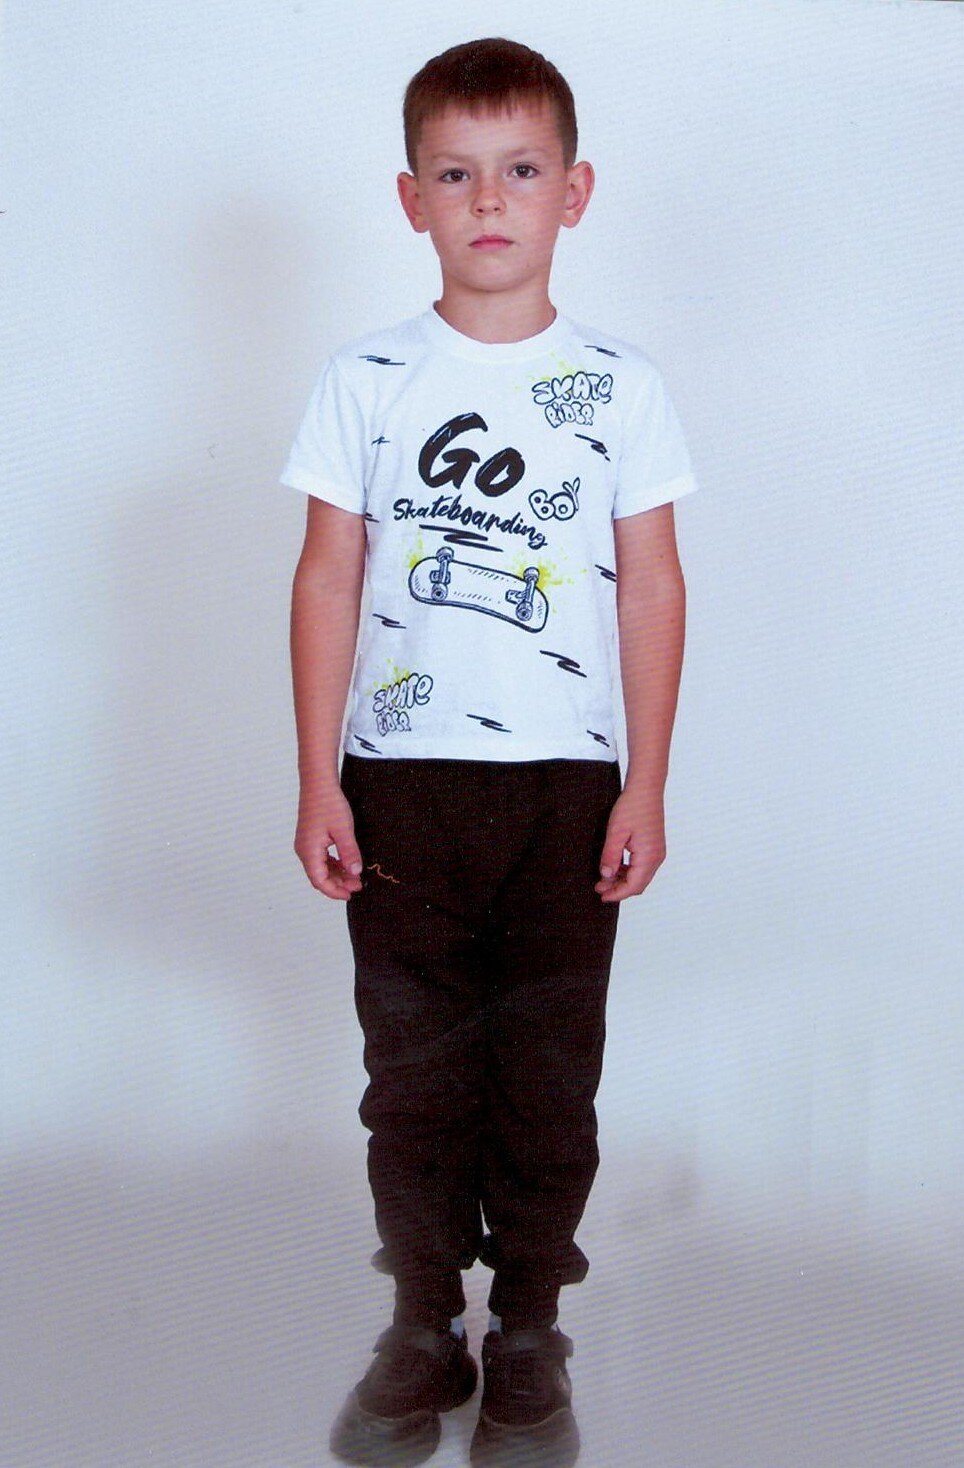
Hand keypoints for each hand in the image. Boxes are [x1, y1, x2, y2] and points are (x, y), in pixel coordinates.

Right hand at [294, 783, 363, 900]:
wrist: (318, 783)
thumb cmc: (328, 803)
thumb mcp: (343, 830)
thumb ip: (349, 853)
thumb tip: (355, 872)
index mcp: (309, 851)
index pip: (320, 881)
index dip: (335, 891)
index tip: (350, 894)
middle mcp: (304, 850)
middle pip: (319, 877)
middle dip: (338, 884)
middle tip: (358, 885)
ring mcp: (306, 844)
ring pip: (321, 868)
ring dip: (337, 874)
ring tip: (355, 876)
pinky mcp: (310, 838)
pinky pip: (321, 858)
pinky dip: (334, 864)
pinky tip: (346, 864)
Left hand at [595, 785, 666, 902]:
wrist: (646, 789)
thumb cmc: (632, 807)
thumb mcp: (615, 832)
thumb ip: (610, 856)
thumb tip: (606, 876)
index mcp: (649, 857)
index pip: (633, 886)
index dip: (616, 894)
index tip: (601, 895)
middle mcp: (657, 857)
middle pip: (638, 884)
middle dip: (618, 889)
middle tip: (599, 888)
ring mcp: (657, 852)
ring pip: (640, 877)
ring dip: (623, 880)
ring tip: (604, 878)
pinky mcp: (654, 847)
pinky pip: (642, 867)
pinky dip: (628, 871)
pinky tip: (615, 867)